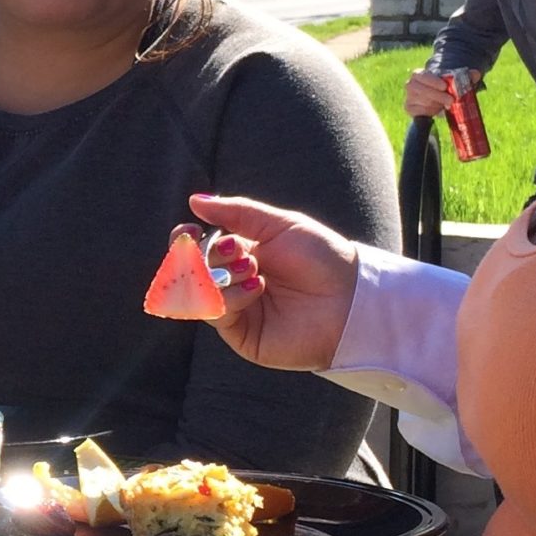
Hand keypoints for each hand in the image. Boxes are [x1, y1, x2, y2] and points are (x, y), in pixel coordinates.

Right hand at [186, 192, 362, 372]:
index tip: (188, 231)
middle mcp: (233, 283)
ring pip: (199, 292)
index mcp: (240, 256)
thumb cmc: (323, 259)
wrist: (350, 298)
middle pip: (191, 269)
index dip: (184, 241)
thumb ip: (237, 212)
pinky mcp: (242, 334)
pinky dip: (230, 297)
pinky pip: (215, 314)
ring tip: (254, 270)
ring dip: (221, 275)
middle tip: (233, 249)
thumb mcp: (279, 225)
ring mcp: (236, 310)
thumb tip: (194, 200)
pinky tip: (257, 289)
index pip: (196, 249)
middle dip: (207, 255)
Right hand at [404, 67, 475, 118]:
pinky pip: (418, 112)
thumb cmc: (446, 86)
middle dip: (436, 96)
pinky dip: (429, 112)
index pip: (420, 75)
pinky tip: (438, 110)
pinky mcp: (409, 109)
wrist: (438, 96)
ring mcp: (409, 97)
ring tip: (446, 105)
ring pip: (420, 102)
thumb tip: (476, 74)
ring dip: (435, 104)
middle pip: (418, 90)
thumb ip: (466, 76)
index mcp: (419, 74)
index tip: (444, 86)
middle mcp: (411, 85)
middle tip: (451, 101)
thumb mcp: (456, 80)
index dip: (431, 81)